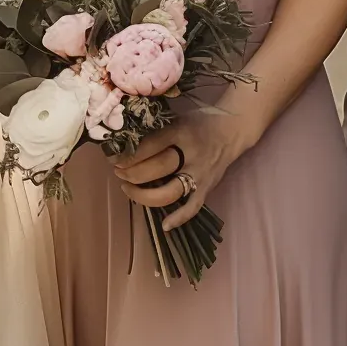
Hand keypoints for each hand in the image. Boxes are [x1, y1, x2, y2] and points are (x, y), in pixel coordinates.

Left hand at [113, 105, 260, 232]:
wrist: (233, 130)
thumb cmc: (199, 123)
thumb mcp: (177, 119)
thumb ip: (156, 131)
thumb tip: (125, 142)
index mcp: (180, 133)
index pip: (149, 146)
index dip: (128, 155)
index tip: (113, 158)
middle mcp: (190, 155)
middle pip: (156, 169)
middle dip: (131, 174)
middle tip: (118, 173)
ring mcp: (199, 174)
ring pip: (169, 191)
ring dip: (144, 195)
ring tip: (128, 189)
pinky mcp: (207, 188)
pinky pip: (193, 207)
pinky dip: (179, 218)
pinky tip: (164, 225)